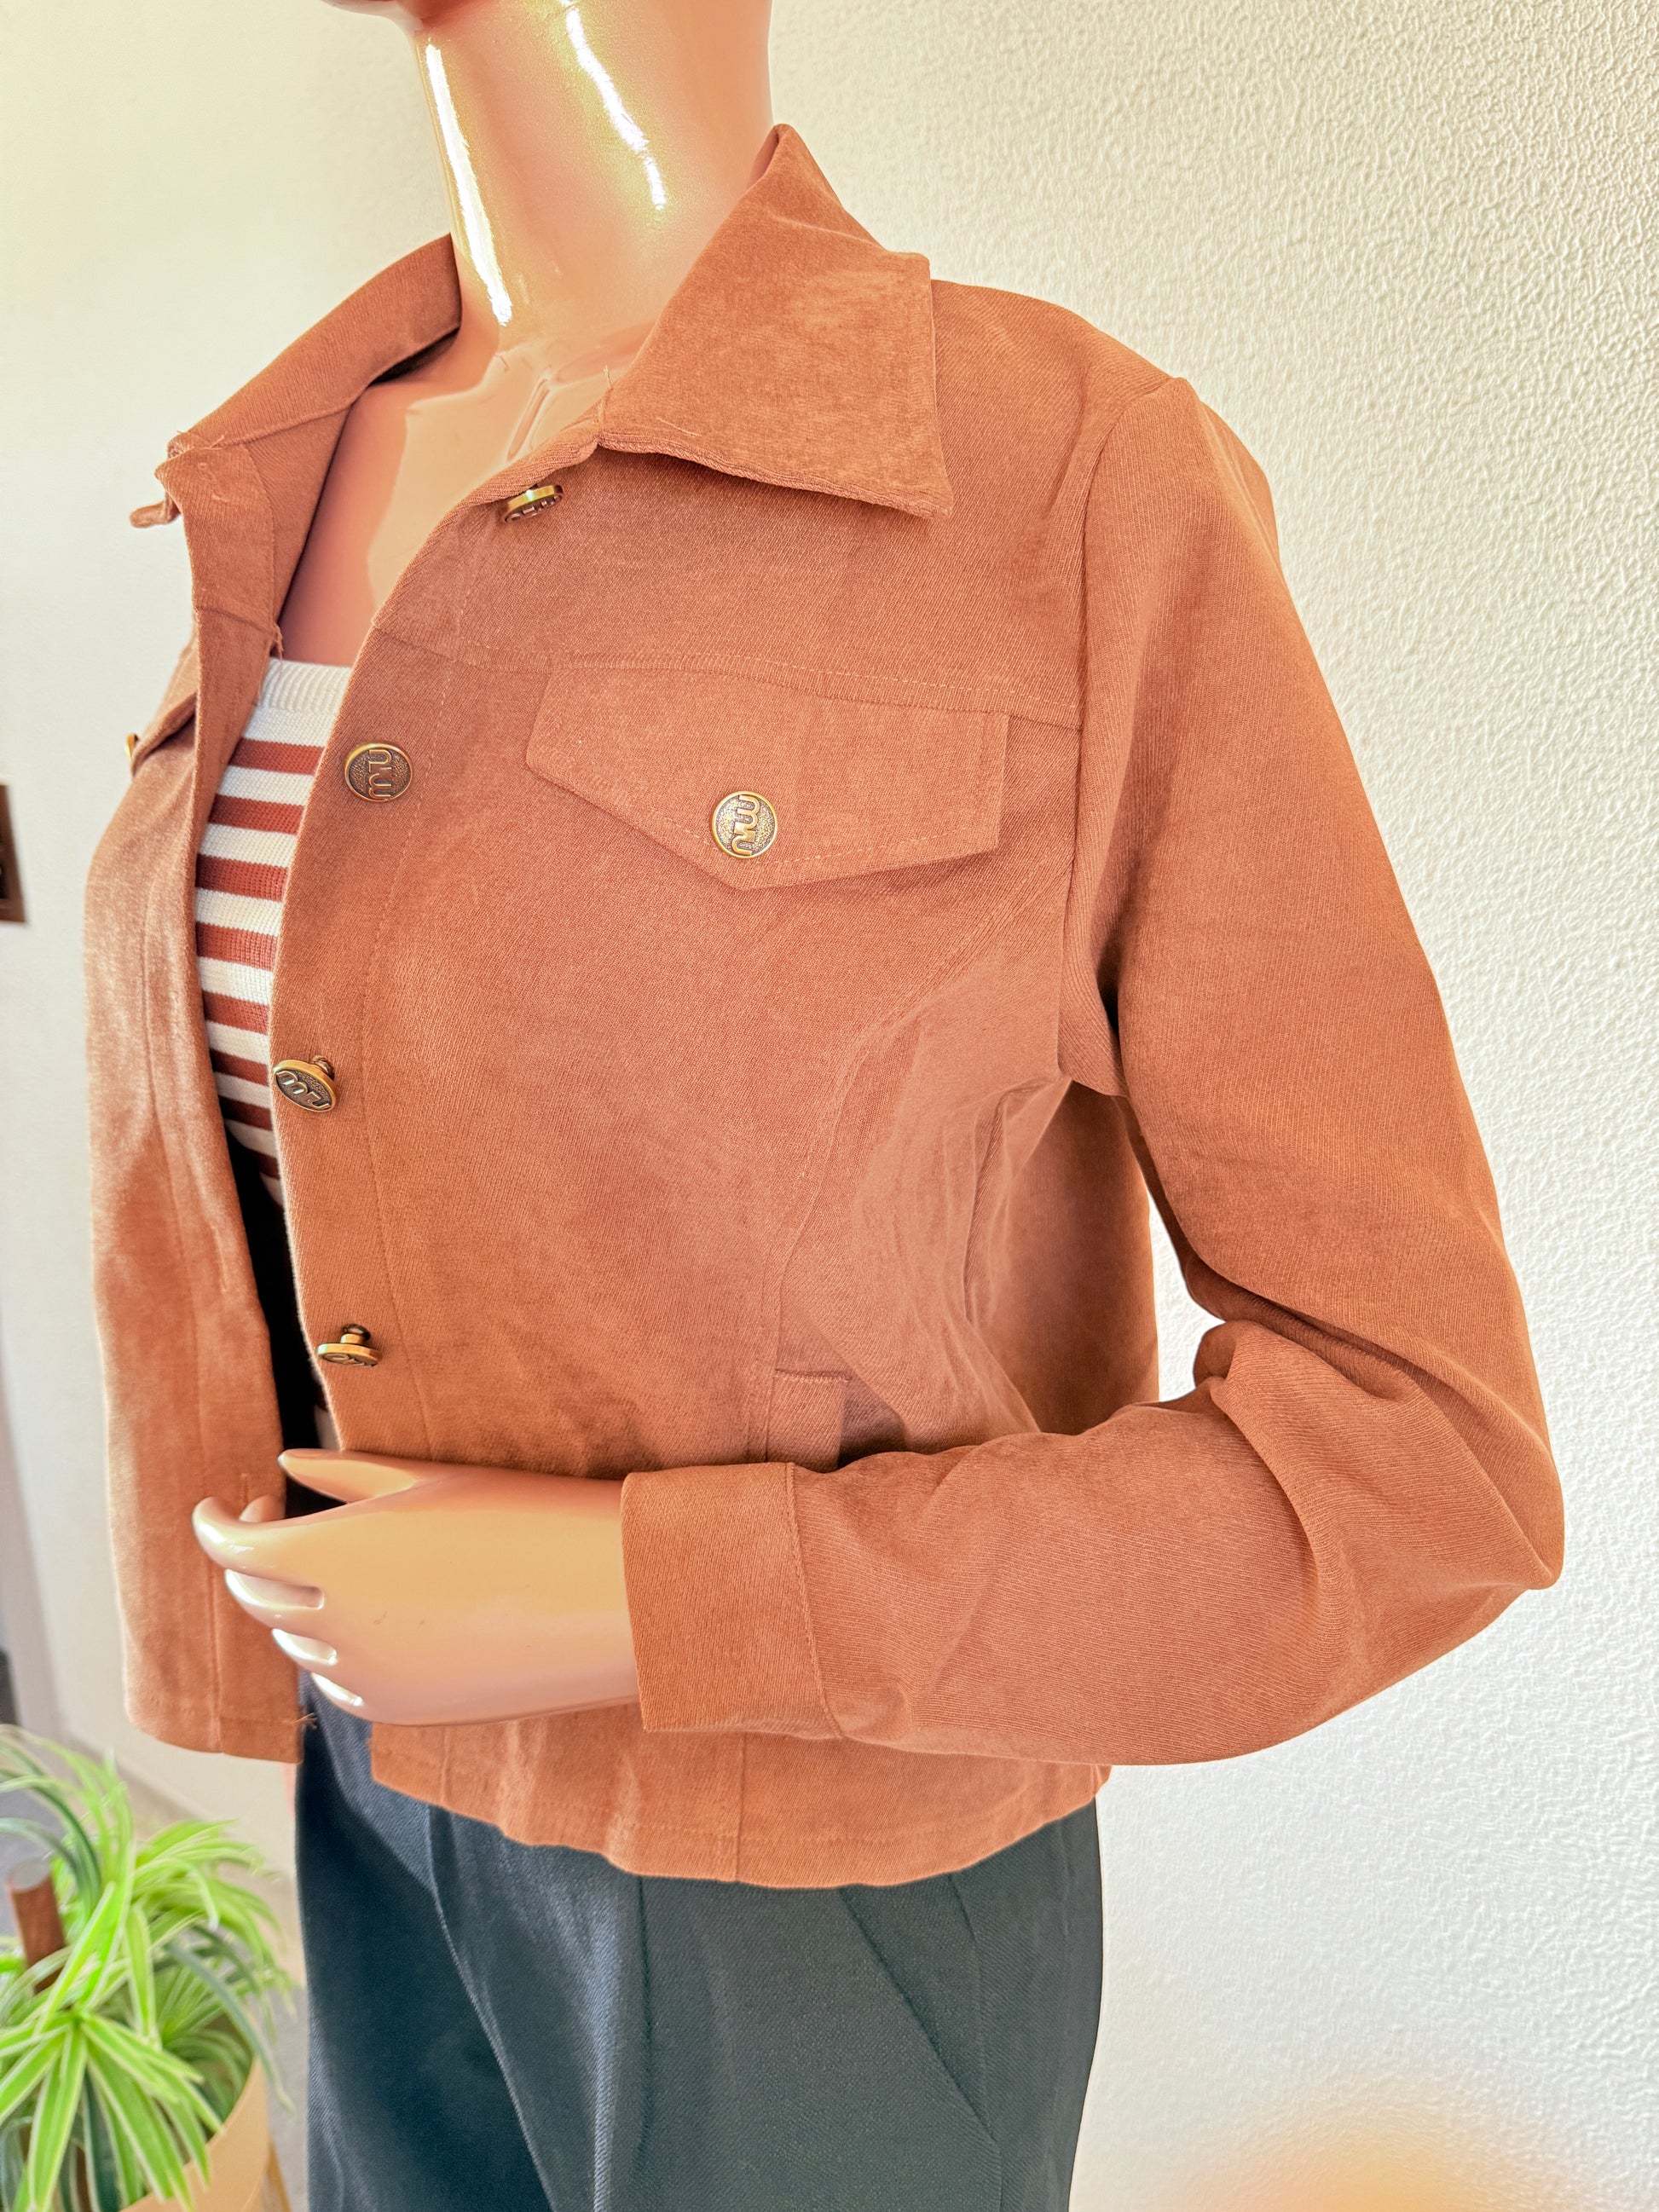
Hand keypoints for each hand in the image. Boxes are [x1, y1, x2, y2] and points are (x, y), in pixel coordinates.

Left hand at [192, 1450, 637, 1725]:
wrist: (607, 1597)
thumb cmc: (525, 1516)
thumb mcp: (430, 1481)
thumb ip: (344, 1477)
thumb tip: (285, 1465)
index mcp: (335, 1556)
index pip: (235, 1550)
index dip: (216, 1524)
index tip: (220, 1504)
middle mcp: (336, 1624)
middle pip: (255, 1598)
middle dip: (251, 1559)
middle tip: (276, 1520)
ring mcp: (367, 1675)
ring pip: (295, 1641)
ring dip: (294, 1602)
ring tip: (337, 1562)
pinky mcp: (400, 1711)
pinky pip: (336, 1683)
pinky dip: (332, 1649)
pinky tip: (370, 1616)